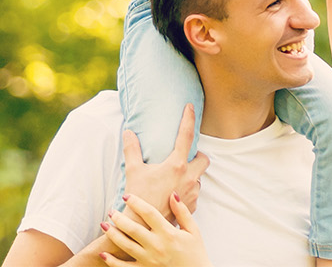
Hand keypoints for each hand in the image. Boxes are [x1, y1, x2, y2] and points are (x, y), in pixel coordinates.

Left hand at [101, 194, 209, 266]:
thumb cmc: (195, 253)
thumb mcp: (193, 231)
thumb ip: (182, 213)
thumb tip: (173, 194)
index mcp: (169, 234)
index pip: (149, 213)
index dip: (136, 202)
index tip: (126, 196)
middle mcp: (157, 246)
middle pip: (133, 228)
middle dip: (119, 218)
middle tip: (111, 211)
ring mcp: (149, 260)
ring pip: (125, 245)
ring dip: (112, 234)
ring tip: (104, 225)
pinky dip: (112, 261)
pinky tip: (103, 253)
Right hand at [122, 104, 210, 218]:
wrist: (142, 225)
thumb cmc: (137, 196)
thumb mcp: (133, 170)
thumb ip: (132, 149)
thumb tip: (128, 132)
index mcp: (177, 165)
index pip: (186, 136)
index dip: (189, 119)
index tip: (191, 107)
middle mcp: (190, 177)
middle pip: (204, 159)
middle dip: (198, 156)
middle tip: (184, 157)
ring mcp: (193, 192)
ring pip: (199, 178)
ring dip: (191, 175)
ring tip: (175, 178)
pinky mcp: (192, 205)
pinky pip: (195, 193)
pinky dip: (187, 190)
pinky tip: (173, 193)